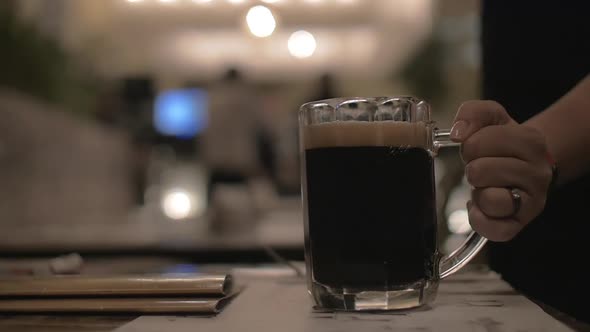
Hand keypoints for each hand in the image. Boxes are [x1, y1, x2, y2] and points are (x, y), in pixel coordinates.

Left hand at [450, 101, 552, 241]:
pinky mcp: (520, 224)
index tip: (479, 148)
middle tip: (482, 168)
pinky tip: (479, 206)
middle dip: (472, 168)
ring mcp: (532, 202)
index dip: (470, 145)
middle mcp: (537, 173)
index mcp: (531, 141)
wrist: (525, 165)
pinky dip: (479, 219)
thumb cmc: (502, 143)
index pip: (478, 141)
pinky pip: (494, 229)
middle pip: (479, 171)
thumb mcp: (491, 119)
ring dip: (477, 192)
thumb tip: (458, 133)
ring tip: (485, 186)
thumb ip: (473, 113)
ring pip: (489, 199)